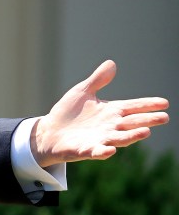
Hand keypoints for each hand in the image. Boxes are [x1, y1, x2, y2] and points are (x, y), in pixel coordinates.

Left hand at [32, 60, 168, 166]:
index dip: (148, 105)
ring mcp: (100, 139)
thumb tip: (112, 63)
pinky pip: (97, 152)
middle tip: (164, 117)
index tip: (164, 103)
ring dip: (132, 136)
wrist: (50, 131)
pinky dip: (104, 152)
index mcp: (110, 111)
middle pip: (132, 123)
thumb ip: (98, 80)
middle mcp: (110, 126)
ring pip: (119, 138)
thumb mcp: (82, 92)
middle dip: (148, 120)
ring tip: (146, 131)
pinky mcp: (86, 150)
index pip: (132, 107)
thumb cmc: (69, 112)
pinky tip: (110, 150)